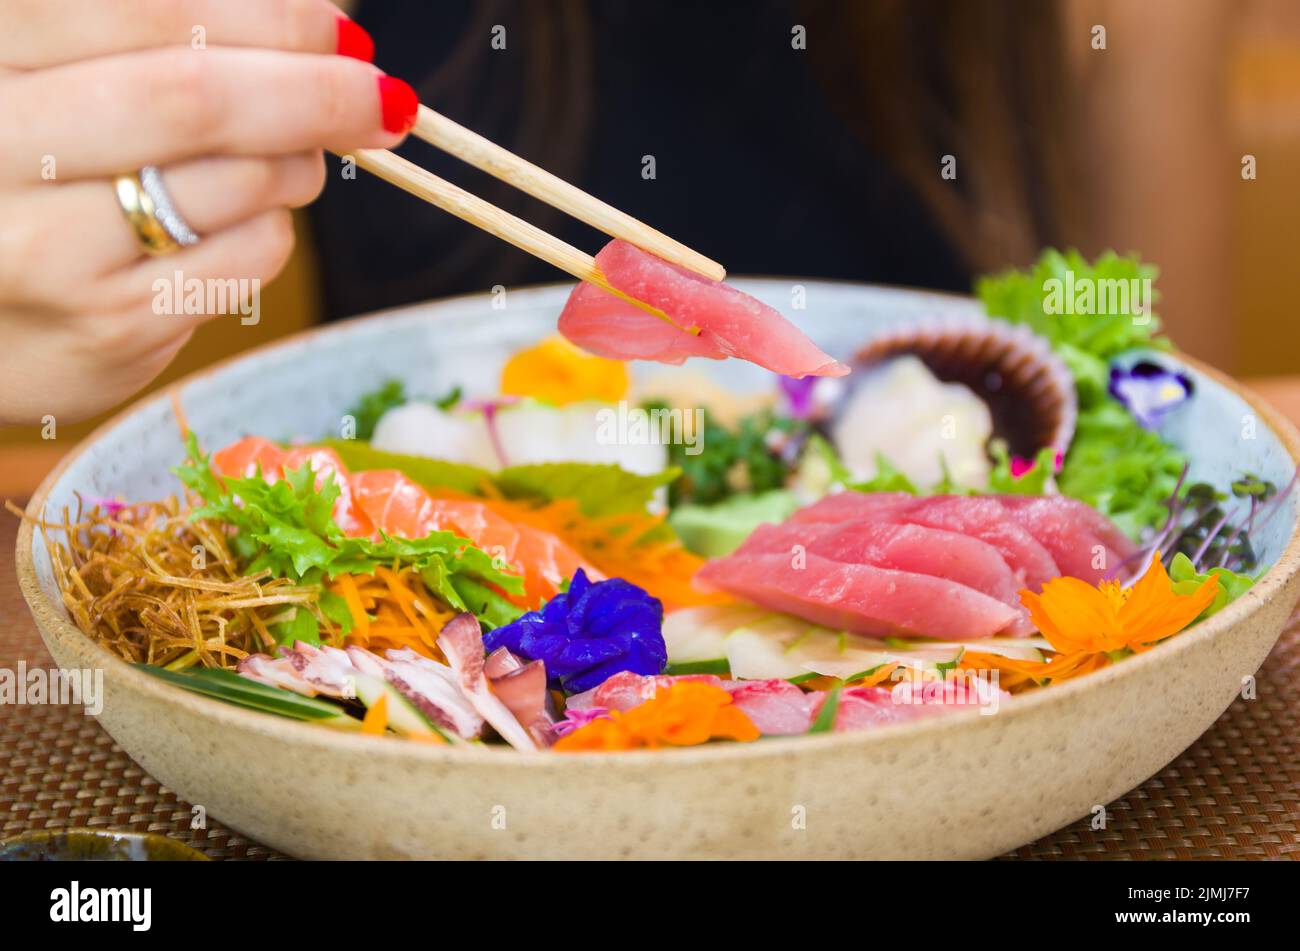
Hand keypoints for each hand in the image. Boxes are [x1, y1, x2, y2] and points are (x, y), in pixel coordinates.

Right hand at [0, 0, 417, 423]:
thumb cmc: (33, 175)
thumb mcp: (64, 80)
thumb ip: (160, 41)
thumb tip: (316, 30)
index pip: (149, 11)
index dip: (269, 17)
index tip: (338, 32)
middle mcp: (2, 146)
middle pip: (197, 97)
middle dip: (315, 92)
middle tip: (380, 98)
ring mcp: (50, 249)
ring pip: (239, 182)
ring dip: (299, 164)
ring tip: (292, 160)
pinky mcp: (108, 326)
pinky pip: (246, 258)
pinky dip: (274, 229)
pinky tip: (243, 223)